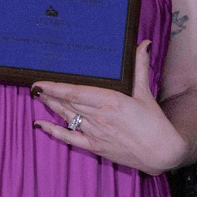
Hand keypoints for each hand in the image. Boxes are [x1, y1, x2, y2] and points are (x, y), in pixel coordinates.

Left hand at [31, 41, 184, 173]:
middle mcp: (99, 117)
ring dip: (51, 107)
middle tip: (33, 85)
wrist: (163, 153)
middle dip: (49, 94)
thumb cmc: (155, 122)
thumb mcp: (145, 91)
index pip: (75, 92)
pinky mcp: (96, 147)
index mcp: (110, 101)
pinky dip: (53, 131)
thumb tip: (143, 43)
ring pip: (67, 117)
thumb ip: (140, 66)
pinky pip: (70, 138)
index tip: (40, 81)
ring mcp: (95, 133)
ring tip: (38, 97)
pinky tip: (40, 125)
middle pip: (67, 103)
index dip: (55, 87)